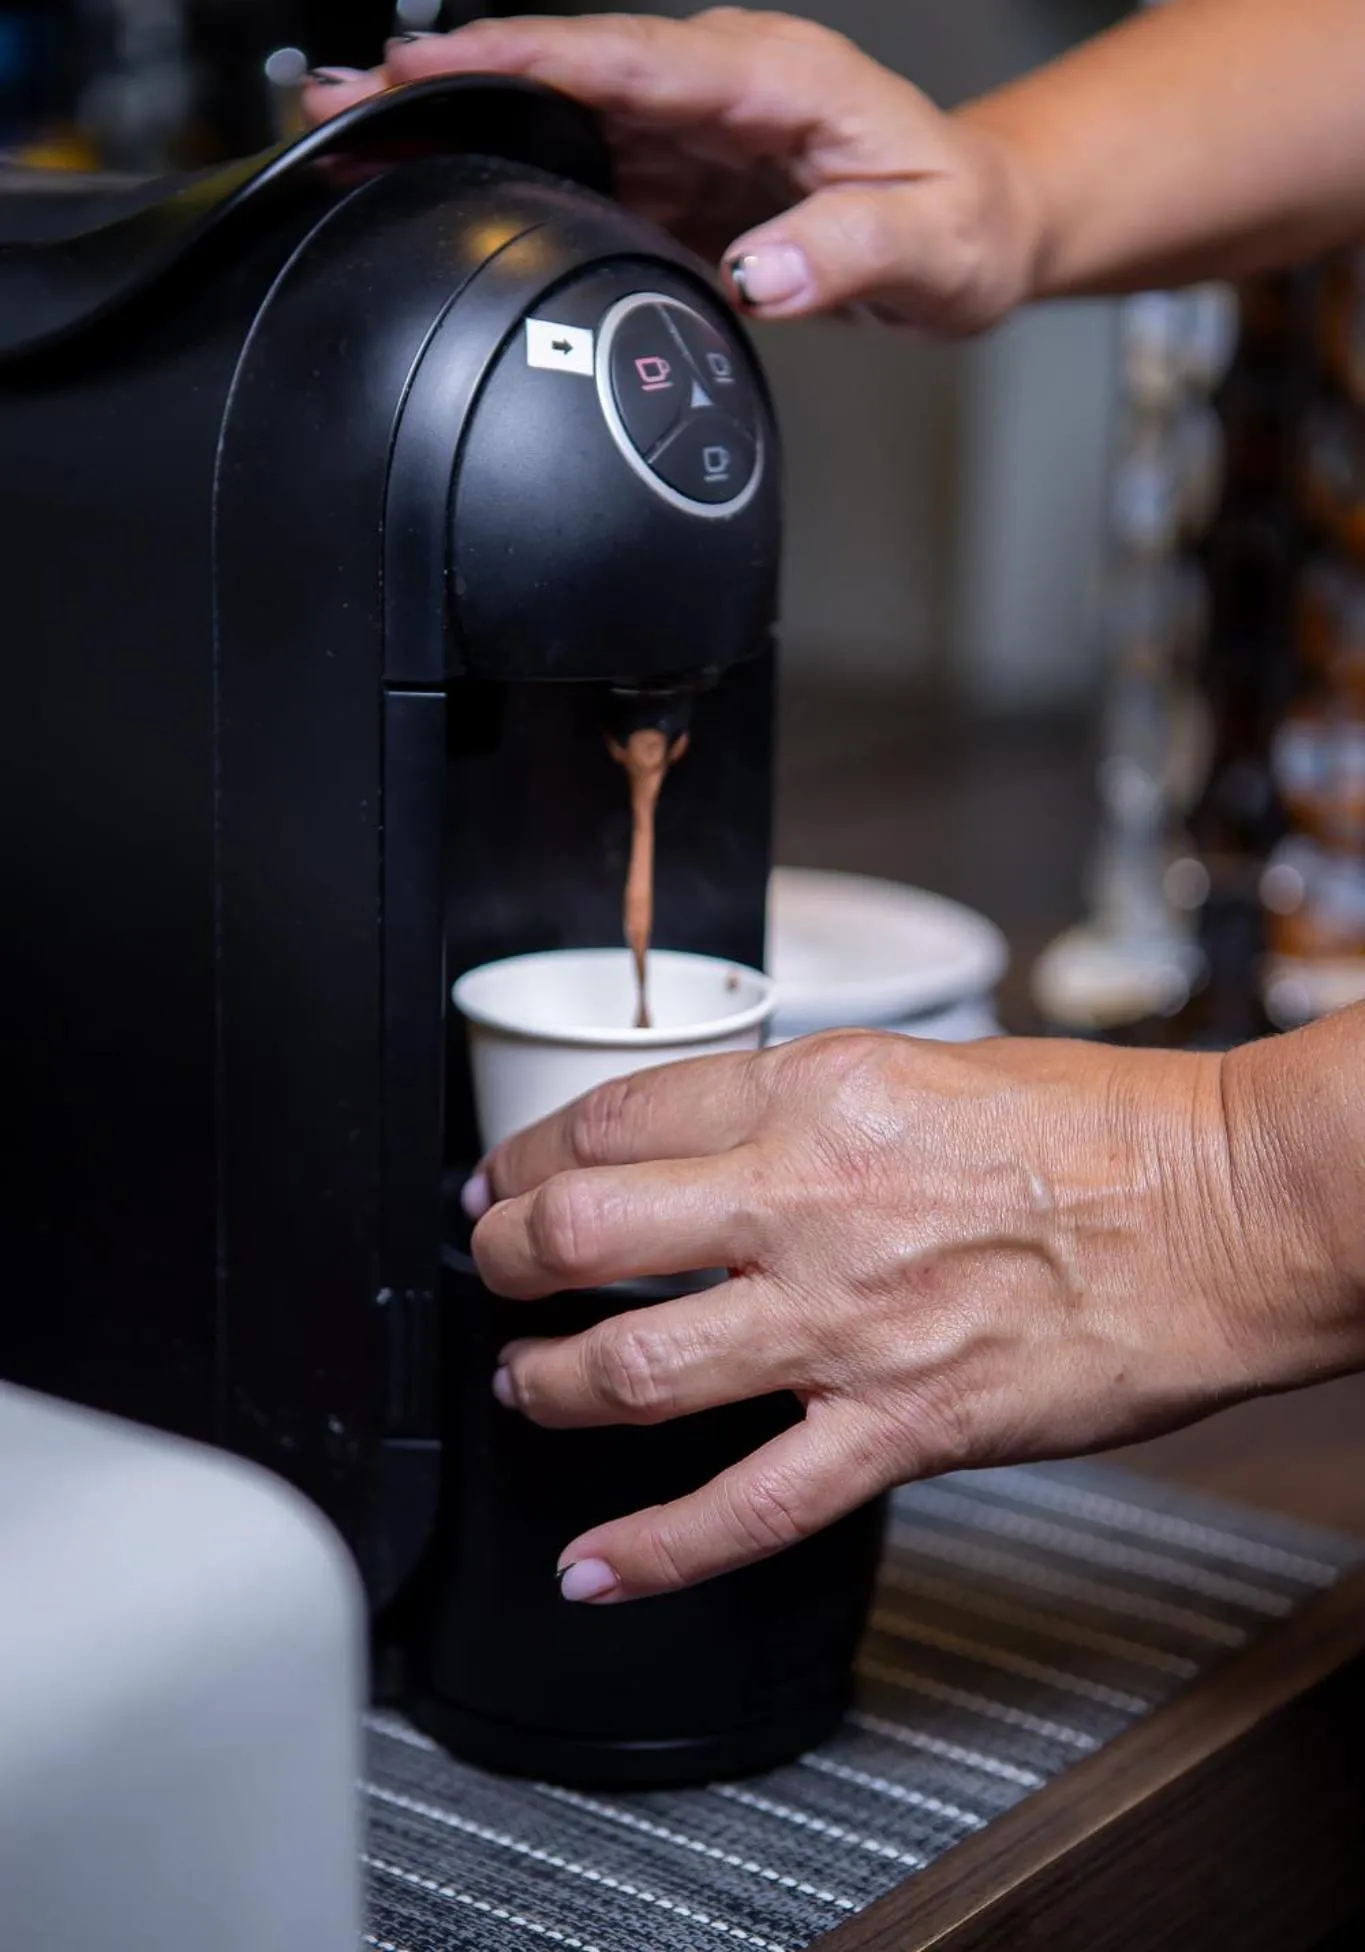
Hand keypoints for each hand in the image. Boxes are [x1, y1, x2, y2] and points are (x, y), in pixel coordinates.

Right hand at [302, 10, 1038, 332]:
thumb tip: (760, 270)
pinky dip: (513, 167)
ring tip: (359, 141)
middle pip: (566, 72)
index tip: (432, 63)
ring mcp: (692, 125)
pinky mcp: (679, 167)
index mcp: (775, 77)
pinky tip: (448, 185)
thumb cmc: (962, 221)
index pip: (628, 57)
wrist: (976, 227)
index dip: (524, 59)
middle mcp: (720, 85)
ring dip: (463, 124)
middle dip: (450, 79)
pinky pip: (585, 159)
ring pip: (559, 112)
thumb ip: (848, 253)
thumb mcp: (931, 244)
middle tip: (342, 100)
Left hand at [465, 1027, 1348, 1603]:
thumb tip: (717, 1138)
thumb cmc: (1107, 1128)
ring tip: (521, 1386)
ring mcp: (844, 1325)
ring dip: (542, 1385)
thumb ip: (806, 1104)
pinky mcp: (900, 1427)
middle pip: (581, 1233)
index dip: (529, 1153)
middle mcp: (806, 1204)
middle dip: (502, 1256)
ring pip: (629, 1370)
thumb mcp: (925, 1064)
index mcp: (813, 1094)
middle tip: (491, 1267)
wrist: (1228, 1210)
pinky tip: (594, 1567)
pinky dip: (651, 1551)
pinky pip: (744, 1507)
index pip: (611, 1119)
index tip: (510, 1173)